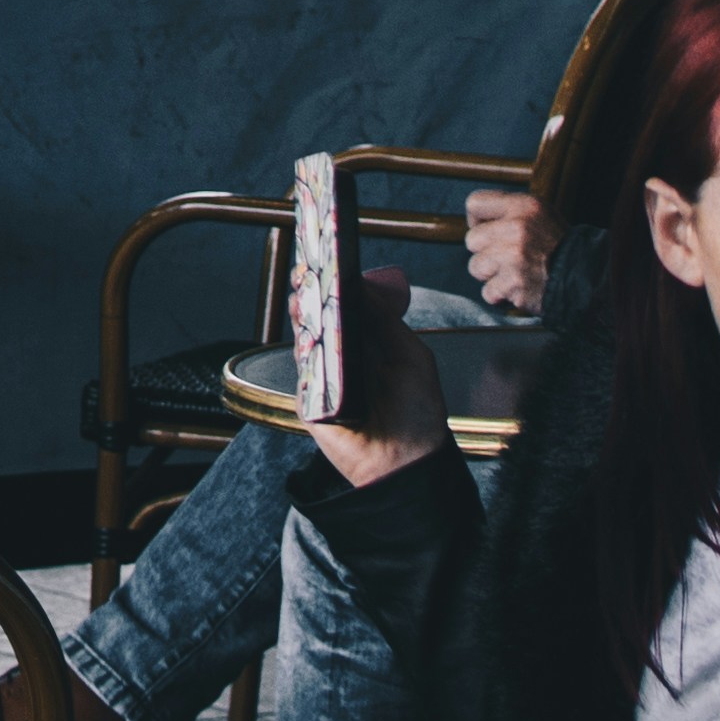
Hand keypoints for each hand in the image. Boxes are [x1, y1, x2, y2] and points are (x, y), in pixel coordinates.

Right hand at [305, 267, 453, 488]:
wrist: (409, 461)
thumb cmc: (418, 412)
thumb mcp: (412, 357)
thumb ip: (387, 322)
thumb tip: (361, 285)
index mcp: (368, 345)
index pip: (344, 306)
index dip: (334, 283)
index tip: (327, 258)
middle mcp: (343, 357)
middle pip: (319, 316)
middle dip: (310, 292)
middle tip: (306, 271)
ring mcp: (324, 377)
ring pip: (305, 337)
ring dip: (301, 314)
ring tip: (302, 294)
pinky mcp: (310, 399)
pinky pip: (302, 368)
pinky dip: (301, 347)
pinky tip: (306, 331)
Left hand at [460, 188, 548, 317]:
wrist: (585, 277)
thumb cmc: (559, 247)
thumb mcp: (540, 214)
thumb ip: (509, 213)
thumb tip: (476, 221)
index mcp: (524, 206)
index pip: (475, 203)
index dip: (477, 220)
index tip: (489, 231)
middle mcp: (517, 227)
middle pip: (471, 239)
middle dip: (485, 252)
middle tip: (507, 257)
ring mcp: (514, 256)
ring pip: (476, 267)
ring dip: (492, 275)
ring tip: (514, 272)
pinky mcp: (514, 283)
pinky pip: (488, 291)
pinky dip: (500, 294)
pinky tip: (518, 287)